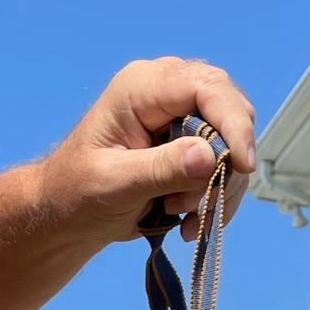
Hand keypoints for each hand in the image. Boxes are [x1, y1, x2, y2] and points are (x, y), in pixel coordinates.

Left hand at [39, 56, 256, 250]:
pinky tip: (188, 222)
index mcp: (141, 87)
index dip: (232, 124)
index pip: (206, 88)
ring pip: (230, 143)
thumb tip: (210, 156)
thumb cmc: (77, 194)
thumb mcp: (115, 184)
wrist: (66, 214)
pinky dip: (215, 198)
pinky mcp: (188, 143)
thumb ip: (161, 169)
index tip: (243, 167)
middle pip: (228, 109)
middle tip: (200, 203)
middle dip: (225, 162)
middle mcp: (166, 92)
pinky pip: (223, 165)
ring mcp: (180, 116)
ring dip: (217, 187)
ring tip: (180, 213)